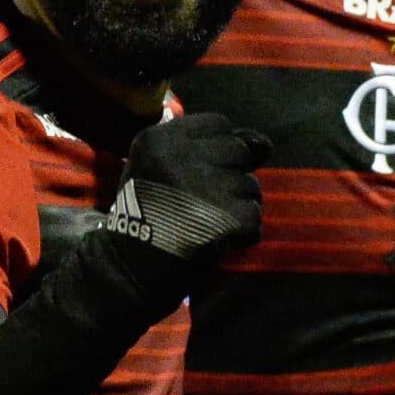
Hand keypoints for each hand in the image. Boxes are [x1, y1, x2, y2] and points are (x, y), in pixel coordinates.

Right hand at [110, 112, 270, 268]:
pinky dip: (242, 234)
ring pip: (250, 186)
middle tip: (203, 202)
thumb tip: (264, 144)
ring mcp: (202, 189)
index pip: (218, 124)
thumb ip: (212, 146)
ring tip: (206, 223)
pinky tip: (215, 240)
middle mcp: (179, 158)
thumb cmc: (149, 213)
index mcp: (160, 139)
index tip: (202, 171)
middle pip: (239, 151)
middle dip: (231, 177)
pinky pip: (254, 218)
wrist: (130, 270)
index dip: (218, 150)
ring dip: (237, 207)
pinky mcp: (223, 219)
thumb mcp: (161, 166)